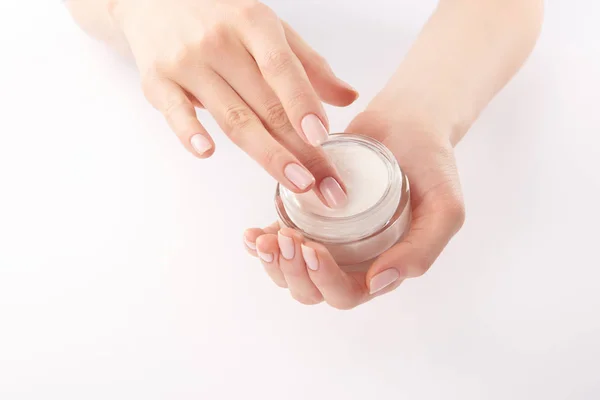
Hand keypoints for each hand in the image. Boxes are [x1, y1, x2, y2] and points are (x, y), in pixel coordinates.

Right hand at [109, 0, 356, 205]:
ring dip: (266, 154)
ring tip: (297, 183)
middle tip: (327, 184)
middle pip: (265, 104)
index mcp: (253, 23)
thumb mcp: (267, 27)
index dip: (303, 103)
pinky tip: (207, 153)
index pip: (282, 68)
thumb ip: (307, 63)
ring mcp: (186, 62)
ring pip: (232, 117)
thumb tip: (348, 98)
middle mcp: (219, 42)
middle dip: (300, 150)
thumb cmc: (220, 16)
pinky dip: (189, 132)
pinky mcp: (157, 81)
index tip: (323, 137)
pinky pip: (175, 111)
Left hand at [242, 107, 464, 308]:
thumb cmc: (431, 165)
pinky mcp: (309, 217)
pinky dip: (261, 245)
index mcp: (382, 267)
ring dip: (273, 263)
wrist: (409, 123)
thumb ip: (422, 249)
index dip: (324, 281)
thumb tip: (378, 283)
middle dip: (293, 272)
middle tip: (285, 239)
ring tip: (263, 240)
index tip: (312, 248)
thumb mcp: (445, 208)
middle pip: (312, 290)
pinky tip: (250, 235)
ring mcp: (328, 240)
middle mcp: (351, 260)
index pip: (346, 294)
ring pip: (291, 272)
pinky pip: (280, 240)